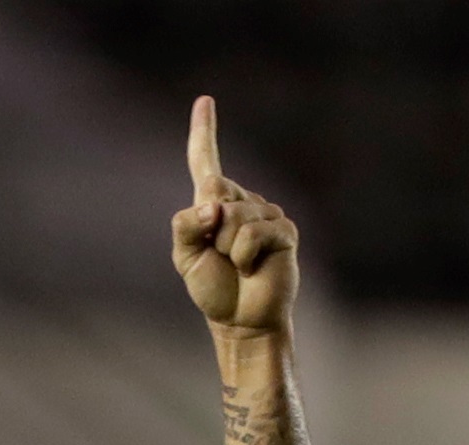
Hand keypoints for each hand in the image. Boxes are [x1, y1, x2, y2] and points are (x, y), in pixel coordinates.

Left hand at [171, 98, 298, 334]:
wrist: (241, 321)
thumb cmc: (213, 289)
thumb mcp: (185, 257)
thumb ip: (185, 226)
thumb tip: (213, 206)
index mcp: (214, 203)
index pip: (206, 160)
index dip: (204, 130)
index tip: (205, 100)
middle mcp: (242, 201)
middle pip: (215, 190)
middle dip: (209, 228)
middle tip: (220, 256)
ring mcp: (265, 213)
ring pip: (233, 216)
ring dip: (227, 247)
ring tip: (237, 265)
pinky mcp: (284, 230)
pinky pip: (253, 233)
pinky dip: (244, 255)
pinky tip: (252, 268)